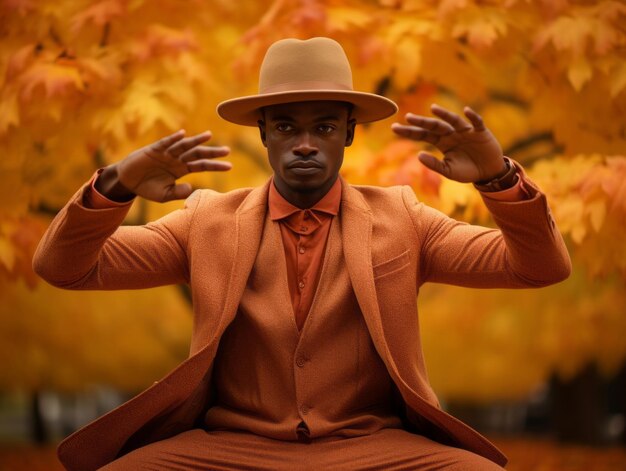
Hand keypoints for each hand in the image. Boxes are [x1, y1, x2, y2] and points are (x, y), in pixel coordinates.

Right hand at [98, 130, 230, 201]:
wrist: (127, 181)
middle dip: (212, 152)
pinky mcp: (154, 150)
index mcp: (181, 170)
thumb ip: (178, 193)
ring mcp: (166, 153)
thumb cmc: (147, 188)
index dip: (215, 166)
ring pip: (184, 146)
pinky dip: (173, 139)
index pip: (202, 166)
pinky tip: (182, 135)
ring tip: (209, 136)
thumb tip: (192, 189)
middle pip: (198, 154)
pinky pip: (165, 143)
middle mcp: (177, 159)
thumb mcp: (165, 195)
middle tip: (227, 151)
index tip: (230, 166)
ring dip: (196, 141)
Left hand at [391, 104, 504, 182]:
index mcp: (442, 143)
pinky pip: (476, 122)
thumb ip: (434, 164)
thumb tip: (418, 156)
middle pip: (434, 126)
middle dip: (421, 121)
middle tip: (407, 117)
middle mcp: (451, 134)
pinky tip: (466, 111)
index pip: (423, 135)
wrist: (487, 173)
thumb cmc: (467, 171)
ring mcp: (465, 131)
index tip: (394, 128)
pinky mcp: (480, 132)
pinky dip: (472, 116)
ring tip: (433, 109)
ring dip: (444, 114)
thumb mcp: (448, 171)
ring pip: (453, 120)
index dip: (409, 132)